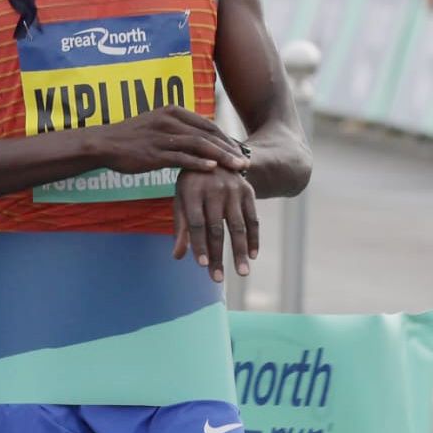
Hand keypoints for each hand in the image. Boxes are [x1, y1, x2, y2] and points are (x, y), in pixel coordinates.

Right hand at [97, 106, 249, 175]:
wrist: (104, 143)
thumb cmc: (131, 137)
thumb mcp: (156, 124)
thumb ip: (177, 128)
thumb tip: (197, 137)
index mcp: (173, 111)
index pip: (207, 124)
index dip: (226, 138)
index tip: (240, 150)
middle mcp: (170, 120)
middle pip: (208, 134)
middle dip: (230, 148)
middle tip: (246, 161)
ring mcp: (162, 136)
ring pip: (199, 145)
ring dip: (221, 157)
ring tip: (238, 167)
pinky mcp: (154, 152)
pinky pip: (180, 157)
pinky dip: (198, 163)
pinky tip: (212, 169)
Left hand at [173, 166, 258, 283]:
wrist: (217, 154)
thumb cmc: (192, 184)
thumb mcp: (181, 198)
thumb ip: (181, 227)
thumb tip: (178, 256)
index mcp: (192, 191)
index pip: (196, 223)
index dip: (199, 244)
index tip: (202, 265)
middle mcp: (213, 190)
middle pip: (216, 228)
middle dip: (218, 255)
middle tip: (217, 279)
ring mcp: (233, 190)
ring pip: (238, 226)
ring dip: (240, 251)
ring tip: (242, 273)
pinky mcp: (248, 191)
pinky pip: (253, 219)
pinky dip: (254, 238)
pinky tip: (252, 256)